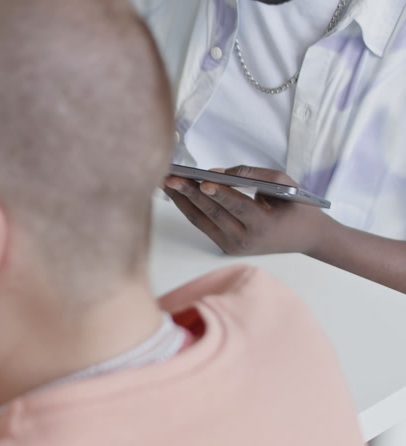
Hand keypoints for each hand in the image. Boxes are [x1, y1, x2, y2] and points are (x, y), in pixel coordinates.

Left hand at [163, 166, 330, 256]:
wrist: (305, 237)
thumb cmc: (295, 206)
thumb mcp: (284, 184)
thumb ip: (253, 175)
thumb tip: (216, 172)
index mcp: (263, 226)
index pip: (237, 207)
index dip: (220, 193)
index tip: (203, 181)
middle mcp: (245, 240)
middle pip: (213, 214)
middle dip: (190, 194)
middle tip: (171, 178)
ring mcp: (232, 246)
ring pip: (201, 220)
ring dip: (182, 201)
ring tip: (166, 183)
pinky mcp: (224, 247)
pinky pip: (203, 224)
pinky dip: (189, 208)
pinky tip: (176, 194)